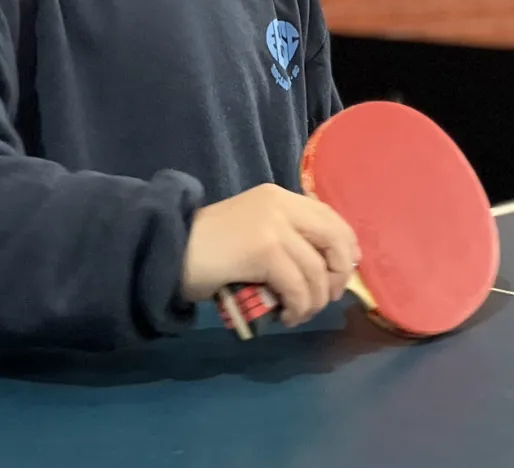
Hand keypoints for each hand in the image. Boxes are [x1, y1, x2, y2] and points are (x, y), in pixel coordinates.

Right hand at [180, 183, 359, 326]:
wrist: (168, 251)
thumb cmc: (209, 250)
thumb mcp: (254, 231)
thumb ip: (286, 238)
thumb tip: (327, 269)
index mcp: (280, 197)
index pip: (331, 216)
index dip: (346, 248)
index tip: (342, 274)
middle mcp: (281, 204)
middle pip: (335, 239)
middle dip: (339, 274)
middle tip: (325, 298)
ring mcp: (273, 225)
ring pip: (317, 270)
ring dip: (313, 302)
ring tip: (297, 314)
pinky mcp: (264, 250)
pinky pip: (298, 286)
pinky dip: (298, 308)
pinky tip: (286, 317)